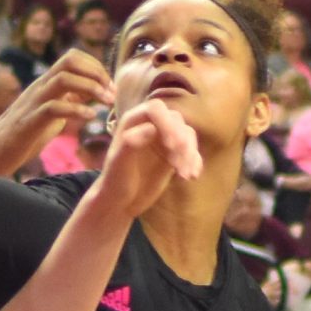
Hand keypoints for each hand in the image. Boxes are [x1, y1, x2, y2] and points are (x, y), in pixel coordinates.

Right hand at [0, 49, 107, 168]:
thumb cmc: (24, 135)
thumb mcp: (52, 113)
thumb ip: (68, 100)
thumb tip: (91, 93)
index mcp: (46, 84)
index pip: (73, 57)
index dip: (96, 66)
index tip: (109, 87)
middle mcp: (40, 87)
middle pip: (70, 59)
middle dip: (97, 72)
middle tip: (111, 92)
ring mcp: (34, 102)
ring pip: (64, 78)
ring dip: (91, 87)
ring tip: (106, 102)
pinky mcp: (30, 121)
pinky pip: (55, 107)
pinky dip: (77, 110)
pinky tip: (90, 117)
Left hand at [91, 96, 202, 218]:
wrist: (121, 202)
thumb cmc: (115, 181)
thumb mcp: (119, 164)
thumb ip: (131, 144)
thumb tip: (151, 129)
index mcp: (134, 121)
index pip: (156, 109)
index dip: (166, 122)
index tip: (171, 144)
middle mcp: (151, 125)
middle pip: (175, 120)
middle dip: (181, 140)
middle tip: (178, 165)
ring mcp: (164, 139)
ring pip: (187, 135)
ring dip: (190, 154)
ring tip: (184, 176)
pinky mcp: (174, 153)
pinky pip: (191, 151)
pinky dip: (195, 162)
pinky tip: (192, 177)